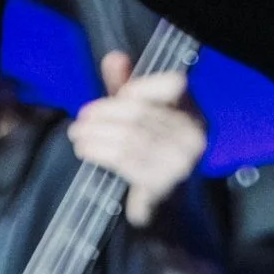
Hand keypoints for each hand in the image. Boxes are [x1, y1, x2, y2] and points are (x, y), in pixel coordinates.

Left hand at [66, 49, 207, 232]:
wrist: (168, 216)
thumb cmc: (153, 158)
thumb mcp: (144, 120)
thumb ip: (129, 89)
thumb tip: (114, 57)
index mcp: (195, 114)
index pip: (173, 84)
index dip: (140, 86)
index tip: (113, 97)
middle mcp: (195, 135)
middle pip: (143, 113)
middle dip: (105, 113)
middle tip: (80, 118)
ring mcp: (181, 161)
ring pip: (130, 137)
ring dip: (97, 134)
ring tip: (77, 134)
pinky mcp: (164, 184)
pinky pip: (126, 160)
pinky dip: (100, 151)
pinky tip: (86, 150)